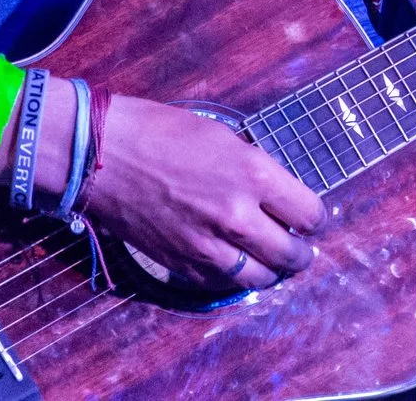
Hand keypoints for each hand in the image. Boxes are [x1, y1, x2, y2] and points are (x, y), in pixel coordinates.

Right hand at [73, 94, 323, 292]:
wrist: (100, 154)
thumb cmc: (158, 132)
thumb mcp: (222, 137)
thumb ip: (252, 168)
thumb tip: (274, 192)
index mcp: (253, 174)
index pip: (309, 213)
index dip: (315, 219)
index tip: (311, 219)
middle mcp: (238, 215)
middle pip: (290, 254)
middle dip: (301, 254)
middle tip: (300, 250)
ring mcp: (208, 245)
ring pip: (260, 277)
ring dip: (271, 272)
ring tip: (273, 264)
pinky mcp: (181, 264)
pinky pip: (222, 284)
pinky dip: (234, 278)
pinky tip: (235, 266)